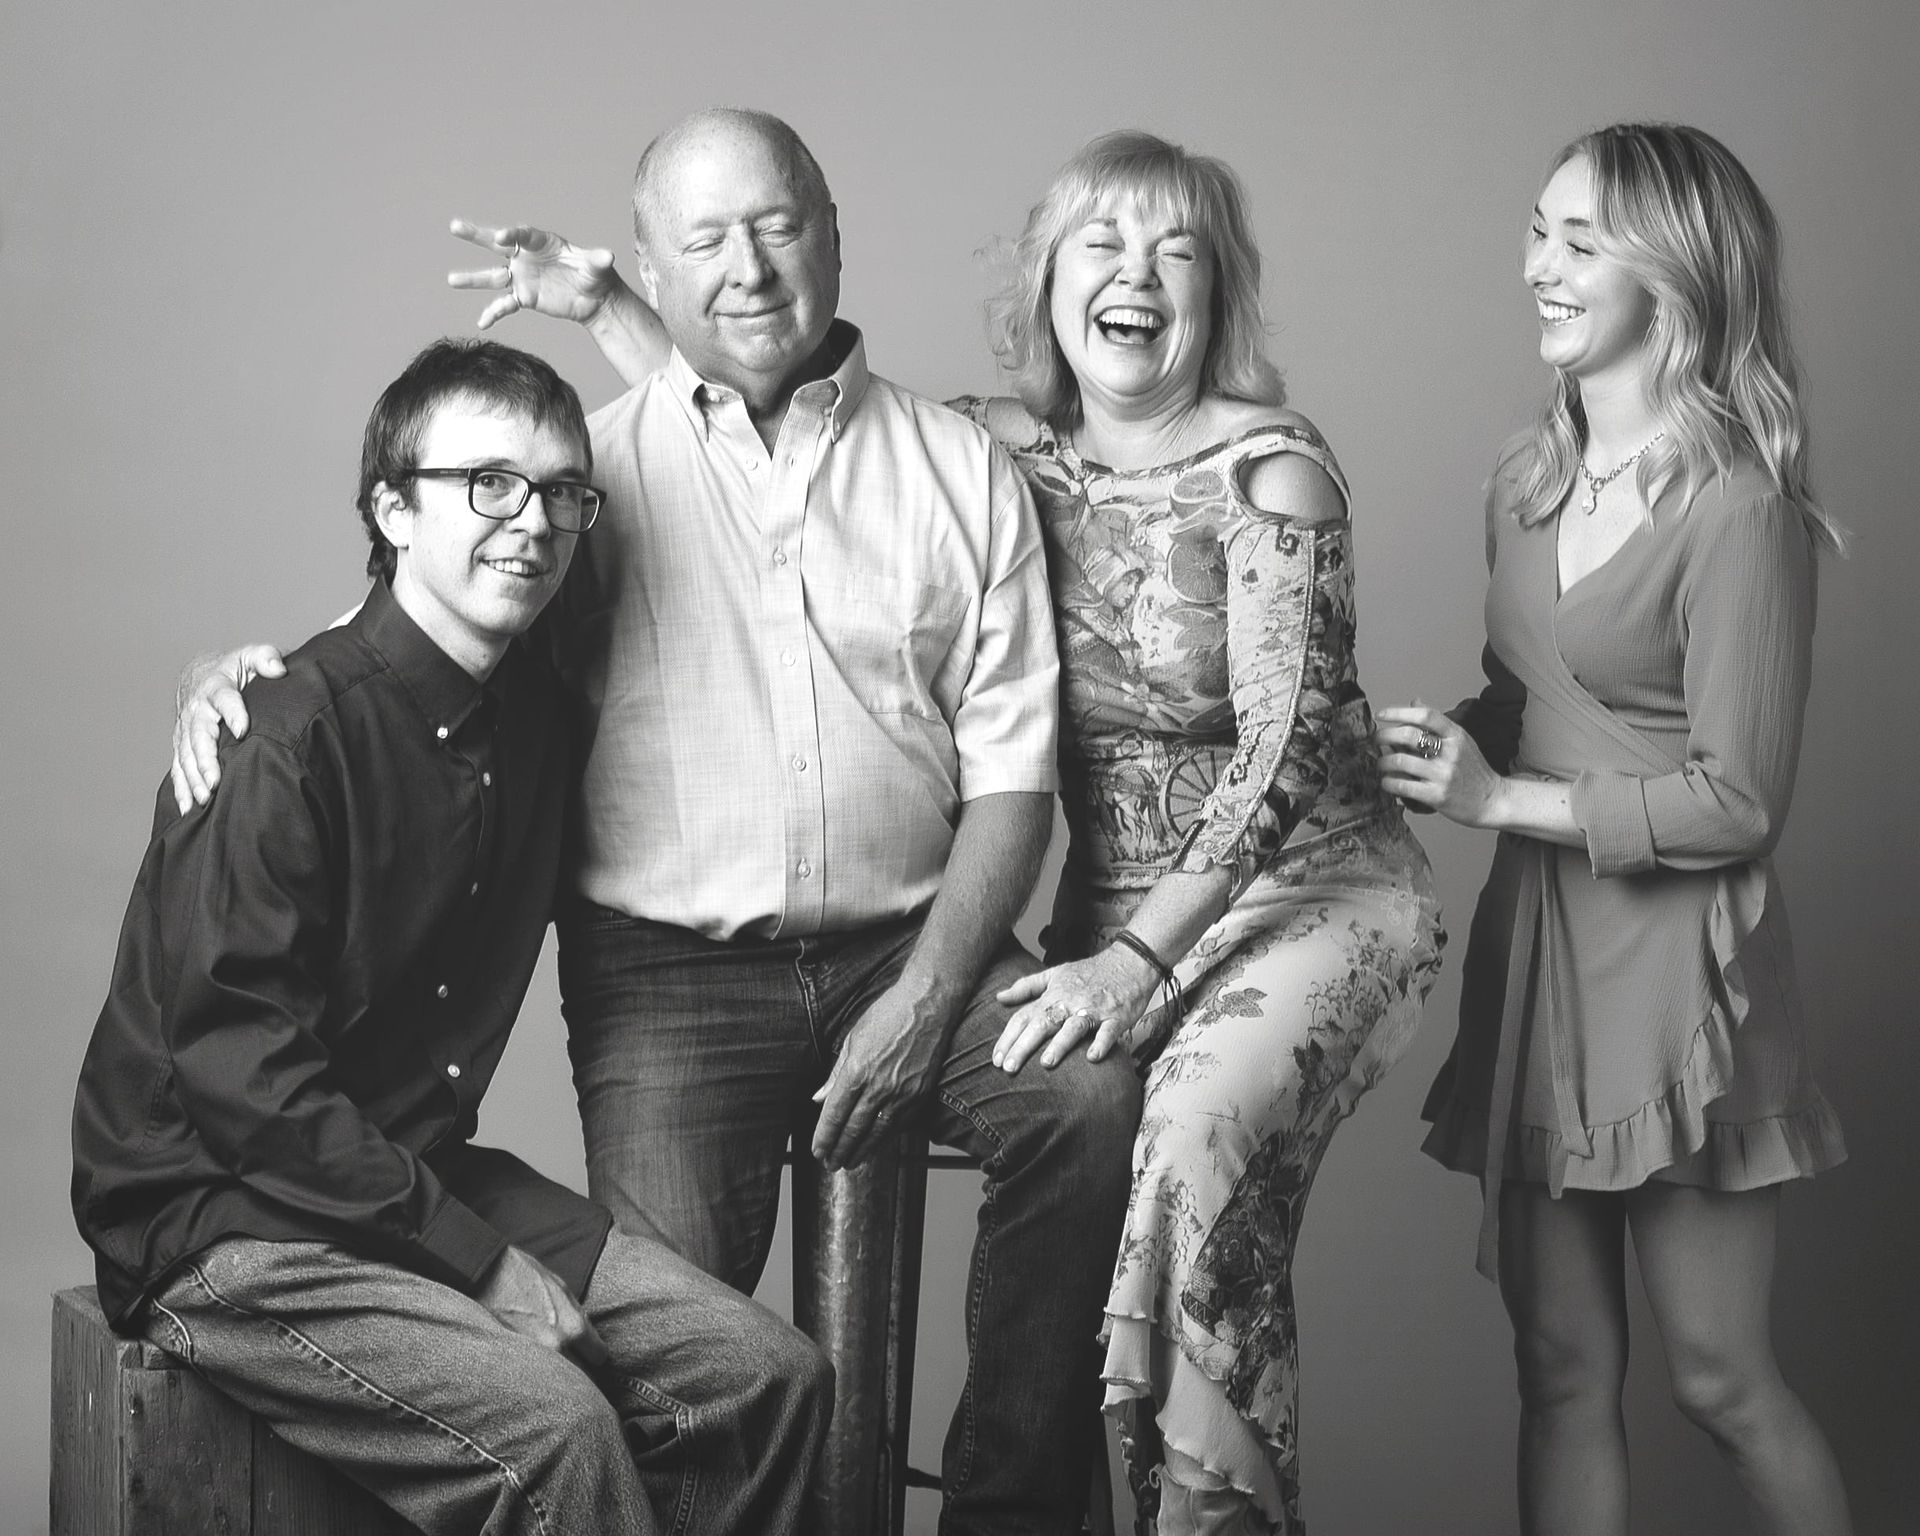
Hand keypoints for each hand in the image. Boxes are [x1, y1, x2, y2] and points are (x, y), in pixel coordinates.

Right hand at [171, 644, 285, 812]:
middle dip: (207, 759)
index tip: (243, 729)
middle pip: (200, 736)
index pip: (224, 698)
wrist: (202, 676)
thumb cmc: (236, 669)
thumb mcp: (251, 656)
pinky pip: (179, 769)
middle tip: (216, 781)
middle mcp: (197, 710)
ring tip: (206, 799)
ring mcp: (186, 730)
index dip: (233, 712)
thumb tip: (277, 667)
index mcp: (216, 687)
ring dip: (194, 778)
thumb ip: (265, 657)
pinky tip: (188, 808)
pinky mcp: (182, 746)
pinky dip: (182, 789)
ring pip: (186, 756)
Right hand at [447, 220, 622, 330]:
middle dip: (476, 235)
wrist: (594, 299)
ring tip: (451, 280)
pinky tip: (483, 323)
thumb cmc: (595, 275)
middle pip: (497, 245)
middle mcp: (526, 257)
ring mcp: (521, 277)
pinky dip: (494, 313)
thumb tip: (608, 257)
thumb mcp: (597, 267)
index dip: (511, 234)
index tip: (501, 237)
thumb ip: (597, 261)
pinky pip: (504, 305)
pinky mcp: (523, 298)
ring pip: (493, 276)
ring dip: (473, 279)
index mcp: (542, 242)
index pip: (523, 234)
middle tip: (454, 226)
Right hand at [475, 1244, 610, 1371]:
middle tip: (570, 1359)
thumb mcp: (560, 1287)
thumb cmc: (523, 1275)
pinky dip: (532, 1372)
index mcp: (573, 1327)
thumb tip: (587, 1332)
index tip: (587, 1351)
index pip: (598, 1356)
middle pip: (579, 1374)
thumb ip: (577, 1314)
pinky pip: (530, 1375)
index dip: (593, 1352)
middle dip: (577, 1366)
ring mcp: (532, 1358)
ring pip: (555, 1379)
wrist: (484, 1274)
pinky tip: (529, 1363)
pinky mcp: (510, 1362)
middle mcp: (556, 1347)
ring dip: (555, 1373)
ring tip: (549, 1363)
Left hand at [810, 975, 951, 1171]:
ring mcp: (901, 1093)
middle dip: (839, 1150)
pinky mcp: (920, 1094)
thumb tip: (819, 1098)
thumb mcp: (853, 1038)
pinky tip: (876, 1145)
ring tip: (851, 1163)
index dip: (824, 1137)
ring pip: (878, 1133)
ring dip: (861, 1151)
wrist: (928, 1005)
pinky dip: (885, 1139)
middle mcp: (878, 1087)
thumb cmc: (889, 1014)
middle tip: (830, 1163)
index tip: (817, 1150)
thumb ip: (836, 1073)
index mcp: (856, 1071)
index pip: (834, 1115)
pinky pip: (899, 1125)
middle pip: (854, 1129)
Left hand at [992, 945, 1159, 1072]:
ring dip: (1060, 1045)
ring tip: (1046, 1064)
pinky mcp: (1116, 1017)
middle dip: (1023, 1046)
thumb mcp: (1055, 974)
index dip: (1008, 1037)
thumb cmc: (1090, 973)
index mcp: (1053, 996)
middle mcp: (1069, 1002)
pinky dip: (1101, 1043)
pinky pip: (1108, 1032)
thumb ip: (1026, 987)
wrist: (1129, 962)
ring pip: (1073, 1027)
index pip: (1024, 1016)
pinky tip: (1093, 1058)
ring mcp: (1093, 1010)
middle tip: (1008, 1068)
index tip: (995, 1059)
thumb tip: (999, 997)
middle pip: (1042, 1023)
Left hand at [1374, 703, 1504, 827]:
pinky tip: (1387, 782)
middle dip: (1384, 736)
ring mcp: (1444, 774)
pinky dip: (1388, 783)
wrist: (1493, 800)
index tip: (1381, 715)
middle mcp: (1451, 752)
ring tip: (1381, 764)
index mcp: (1456, 735)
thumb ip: (1437, 723)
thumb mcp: (1461, 741)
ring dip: (1383, 762)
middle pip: (1409, 735)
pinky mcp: (1437, 796)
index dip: (1399, 712)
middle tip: (1376, 740)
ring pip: (1400, 761)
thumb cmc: (1474, 770)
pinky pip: (1402, 785)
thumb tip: (1414, 701)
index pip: (1426, 715)